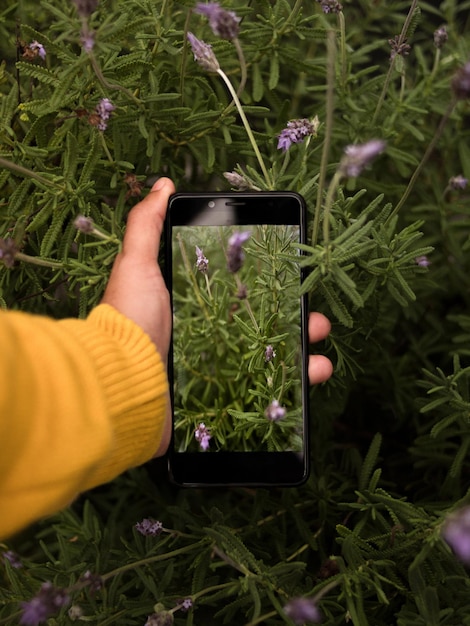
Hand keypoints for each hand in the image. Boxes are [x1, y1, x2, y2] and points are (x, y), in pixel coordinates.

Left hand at [102, 177, 332, 457]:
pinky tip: (315, 371)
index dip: (267, 281)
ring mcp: (215, 365)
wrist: (119, 386)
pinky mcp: (220, 395)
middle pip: (260, 320)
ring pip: (268, 353)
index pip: (238, 288)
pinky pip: (264, 386)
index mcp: (191, 303)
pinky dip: (295, 380)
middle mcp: (206, 333)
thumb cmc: (128, 322)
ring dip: (301, 346)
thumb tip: (164, 185)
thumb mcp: (136, 265)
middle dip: (292, 315)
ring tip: (320, 343)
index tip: (291, 274)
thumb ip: (147, 225)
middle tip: (315, 316)